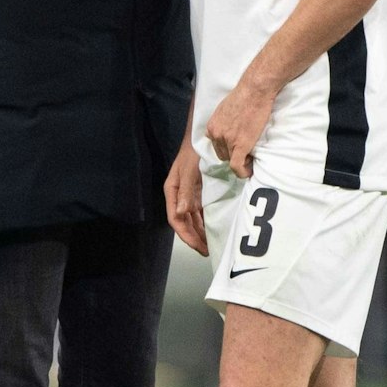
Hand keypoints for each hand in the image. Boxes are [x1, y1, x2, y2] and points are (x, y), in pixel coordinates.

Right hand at [164, 140, 206, 255]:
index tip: (197, 246)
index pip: (175, 219)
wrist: (203, 136)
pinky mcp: (199, 192)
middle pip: (184, 222)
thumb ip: (185, 191)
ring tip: (211, 245)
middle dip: (194, 237)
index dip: (185, 234)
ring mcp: (189, 194)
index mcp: (172, 191)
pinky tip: (214, 229)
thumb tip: (180, 213)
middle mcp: (179, 195)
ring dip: (200, 232)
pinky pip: (201, 211)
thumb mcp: (189, 170)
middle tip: (207, 251)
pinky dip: (206, 221)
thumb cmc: (194, 151)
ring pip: (192, 218)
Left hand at [204, 79, 276, 178]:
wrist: (255, 91)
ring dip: (241, 161)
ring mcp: (227, 141)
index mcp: (212, 127)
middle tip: (246, 150)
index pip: (216, 145)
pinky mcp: (240, 145)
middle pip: (222, 154)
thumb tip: (227, 128)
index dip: (227, 148)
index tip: (237, 146)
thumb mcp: (224, 108)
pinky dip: (242, 172)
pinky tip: (249, 171)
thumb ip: (222, 121)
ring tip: (251, 155)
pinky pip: (237, 166)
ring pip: (231, 160)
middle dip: (233, 154)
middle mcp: (216, 135)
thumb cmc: (244, 95)